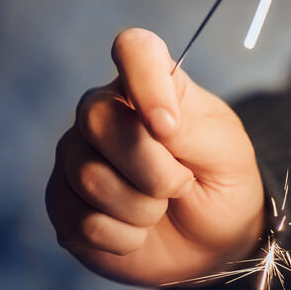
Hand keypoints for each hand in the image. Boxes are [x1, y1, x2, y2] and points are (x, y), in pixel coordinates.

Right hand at [46, 28, 264, 286]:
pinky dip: (125, 236)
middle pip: (98, 119)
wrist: (213, 241)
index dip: (146, 83)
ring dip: (143, 207)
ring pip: (89, 176)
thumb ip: (194, 129)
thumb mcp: (227, 153)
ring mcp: (77, 156)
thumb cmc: (222, 183)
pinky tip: (139, 231)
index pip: (134, 48)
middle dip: (152, 167)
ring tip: (162, 206)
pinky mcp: (63, 203)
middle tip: (182, 184)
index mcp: (153, 85)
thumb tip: (156, 121)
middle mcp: (105, 112)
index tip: (168, 127)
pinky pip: (82, 221)